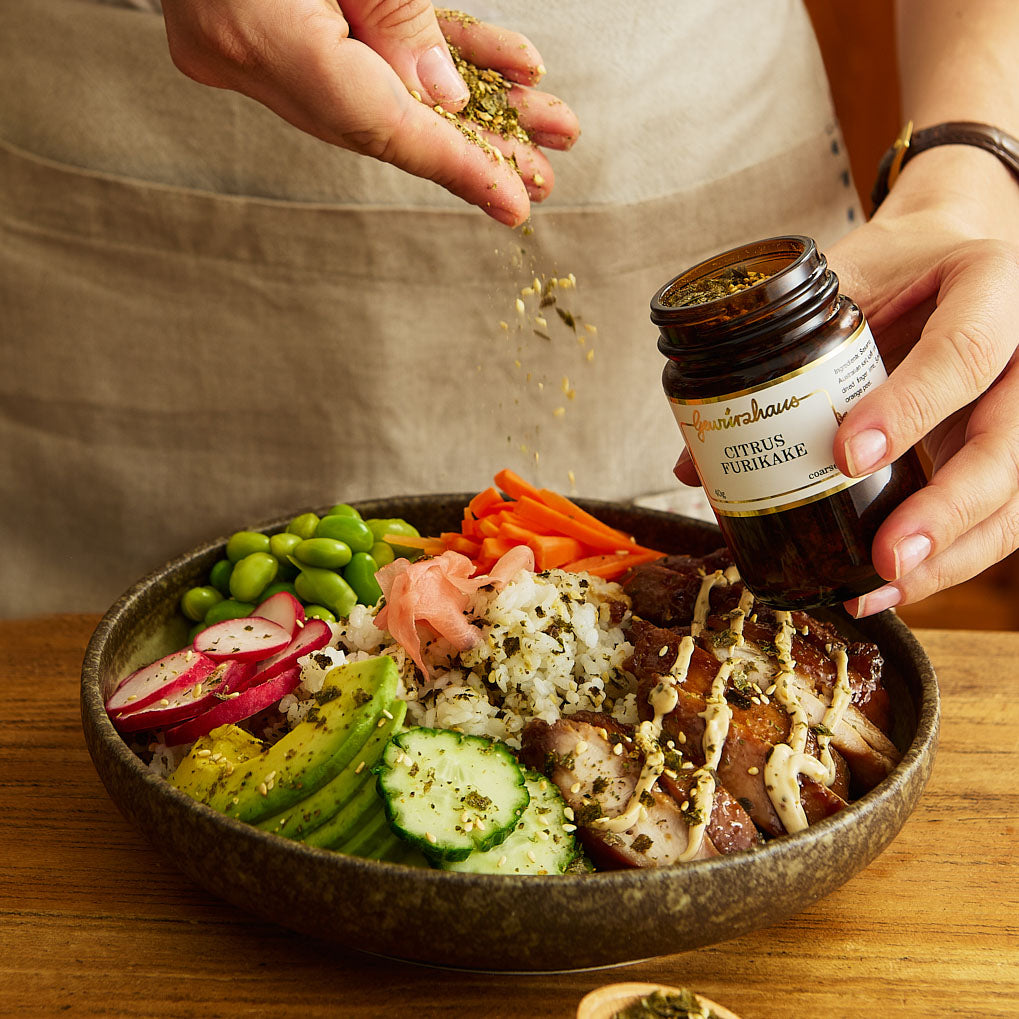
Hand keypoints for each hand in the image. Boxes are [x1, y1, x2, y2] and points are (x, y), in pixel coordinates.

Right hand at [160, 0, 578, 225]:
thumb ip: (393, 16)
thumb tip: (445, 99)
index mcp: (258, 34)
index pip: (374, 121)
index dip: (454, 165)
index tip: (512, 203)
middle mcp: (250, 55)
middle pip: (381, 121)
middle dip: (470, 147)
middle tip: (540, 176)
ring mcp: (254, 44)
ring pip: (379, 92)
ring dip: (462, 110)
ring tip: (536, 128)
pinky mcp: (269, 27)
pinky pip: (361, 57)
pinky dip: (424, 63)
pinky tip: (494, 69)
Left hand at [826, 148, 1018, 616]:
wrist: (953, 257)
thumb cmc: (898, 269)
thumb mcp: (848, 280)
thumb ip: (783, 349)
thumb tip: (694, 465)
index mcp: (991, 286)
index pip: (962, 352)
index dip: (909, 409)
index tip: (846, 456)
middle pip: (1008, 443)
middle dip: (946, 510)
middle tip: (884, 557)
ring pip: (1017, 495)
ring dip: (952, 555)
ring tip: (882, 588)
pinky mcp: (1017, 449)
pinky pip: (1005, 514)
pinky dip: (953, 558)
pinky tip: (899, 586)